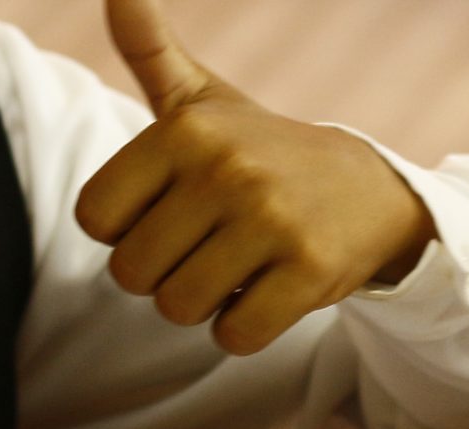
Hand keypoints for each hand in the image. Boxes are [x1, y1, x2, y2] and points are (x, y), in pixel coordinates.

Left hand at [75, 0, 435, 355]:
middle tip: (205, 252)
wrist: (372, 191)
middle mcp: (226, 169)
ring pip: (179, 308)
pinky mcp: (310, 272)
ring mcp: (271, 221)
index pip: (96, 219)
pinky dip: (243, 330)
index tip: (167, 217)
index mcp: (185, 128)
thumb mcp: (204, 100)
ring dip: (203, 306)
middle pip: (133, 274)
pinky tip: (266, 295)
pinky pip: (235, 336)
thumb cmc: (262, 152)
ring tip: (237, 269)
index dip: (125, 233)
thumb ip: (150, 51)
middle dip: (162, 277)